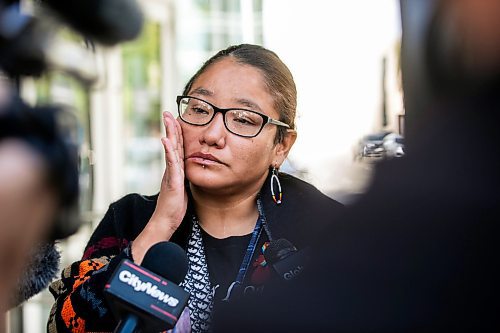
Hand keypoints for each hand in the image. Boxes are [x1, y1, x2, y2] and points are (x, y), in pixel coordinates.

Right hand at [132, 111, 187, 263]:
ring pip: (171, 149)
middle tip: (168, 112)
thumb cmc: (174, 207)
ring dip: (170, 133)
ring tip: (168, 119)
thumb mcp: (182, 189)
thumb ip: (182, 178)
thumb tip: (187, 173)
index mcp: (175, 169)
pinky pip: (171, 163)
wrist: (166, 221)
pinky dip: (169, 150)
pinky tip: (166, 140)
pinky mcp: (172, 181)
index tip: (176, 119)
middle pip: (172, 144)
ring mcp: (171, 173)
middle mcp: (171, 168)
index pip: (177, 147)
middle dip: (170, 127)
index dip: (176, 133)